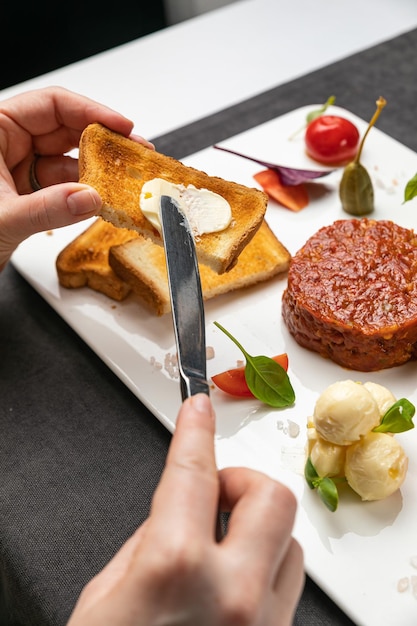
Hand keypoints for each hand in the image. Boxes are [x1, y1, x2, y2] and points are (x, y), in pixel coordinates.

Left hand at [0, 86, 151, 269]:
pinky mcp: (24, 195)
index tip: (123, 125)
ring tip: (124, 181)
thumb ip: (48, 208)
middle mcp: (6, 145)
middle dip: (102, 142)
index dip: (91, 112)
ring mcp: (16, 170)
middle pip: (65, 131)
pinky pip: (62, 187)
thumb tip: (90, 198)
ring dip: (96, 173)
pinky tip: (103, 200)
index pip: (51, 105)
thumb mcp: (2, 218)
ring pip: (67, 161)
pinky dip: (83, 195)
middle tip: (134, 152)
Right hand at [68, 393, 303, 625]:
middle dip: (241, 482)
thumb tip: (179, 507)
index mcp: (175, 568)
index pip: (192, 470)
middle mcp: (232, 594)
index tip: (199, 407)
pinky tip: (231, 581)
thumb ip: (150, 541)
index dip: (194, 429)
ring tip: (221, 542)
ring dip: (255, 527)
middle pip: (270, 496)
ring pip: (289, 540)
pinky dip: (262, 567)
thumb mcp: (106, 596)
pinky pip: (286, 585)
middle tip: (214, 492)